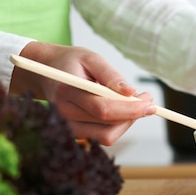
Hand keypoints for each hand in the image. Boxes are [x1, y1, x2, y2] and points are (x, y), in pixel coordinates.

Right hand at [9, 42, 155, 144]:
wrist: (46, 73)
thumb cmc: (71, 63)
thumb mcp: (91, 58)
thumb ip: (111, 75)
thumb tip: (130, 92)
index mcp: (68, 91)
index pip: (103, 109)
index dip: (130, 109)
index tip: (149, 102)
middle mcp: (65, 114)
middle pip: (107, 126)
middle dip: (133, 115)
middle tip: (148, 100)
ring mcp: (68, 127)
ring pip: (107, 136)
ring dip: (127, 122)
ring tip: (136, 103)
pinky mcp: (75, 133)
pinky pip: (102, 136)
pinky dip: (117, 125)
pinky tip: (121, 109)